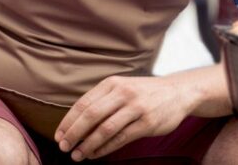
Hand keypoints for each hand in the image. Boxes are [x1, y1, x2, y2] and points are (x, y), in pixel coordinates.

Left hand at [54, 75, 192, 160]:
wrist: (178, 92)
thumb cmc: (145, 93)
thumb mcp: (123, 87)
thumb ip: (102, 101)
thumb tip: (74, 123)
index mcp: (113, 83)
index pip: (84, 103)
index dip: (68, 121)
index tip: (59, 136)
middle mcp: (124, 93)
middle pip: (91, 116)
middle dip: (74, 134)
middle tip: (64, 147)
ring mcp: (136, 107)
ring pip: (105, 129)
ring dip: (87, 145)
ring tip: (77, 155)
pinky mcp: (147, 122)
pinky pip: (121, 138)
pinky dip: (104, 149)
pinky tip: (95, 154)